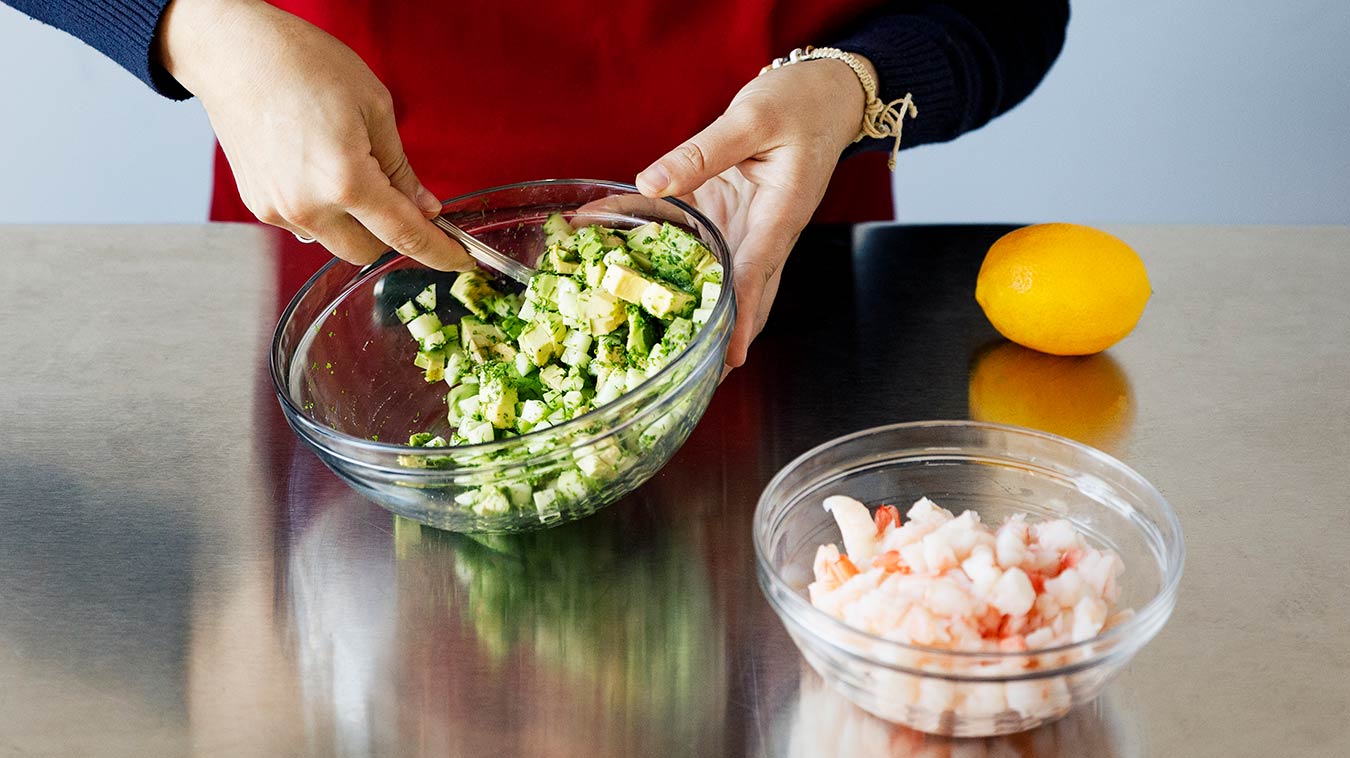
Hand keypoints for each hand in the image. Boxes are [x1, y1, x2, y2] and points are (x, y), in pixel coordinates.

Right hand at [159, 0, 469, 269]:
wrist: (233, 52)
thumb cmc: (302, 64)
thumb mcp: (374, 107)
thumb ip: (401, 168)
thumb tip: (423, 207)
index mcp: (346, 180)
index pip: (404, 235)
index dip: (437, 252)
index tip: (458, 261)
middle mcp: (309, 206)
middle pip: (368, 252)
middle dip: (390, 234)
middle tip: (396, 195)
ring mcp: (279, 209)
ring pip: (335, 242)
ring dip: (355, 224)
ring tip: (349, 170)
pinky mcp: (259, 205)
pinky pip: (306, 226)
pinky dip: (324, 212)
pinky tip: (318, 171)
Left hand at [636, 57, 870, 367]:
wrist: (826, 95)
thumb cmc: (802, 104)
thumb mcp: (752, 118)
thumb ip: (701, 151)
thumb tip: (650, 182)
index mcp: (779, 217)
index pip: (756, 278)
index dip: (738, 320)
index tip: (727, 360)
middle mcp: (764, 235)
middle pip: (743, 301)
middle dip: (718, 341)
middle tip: (687, 379)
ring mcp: (746, 231)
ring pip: (719, 284)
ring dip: (691, 311)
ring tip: (654, 344)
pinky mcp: (729, 219)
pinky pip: (696, 247)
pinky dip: (660, 256)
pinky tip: (621, 258)